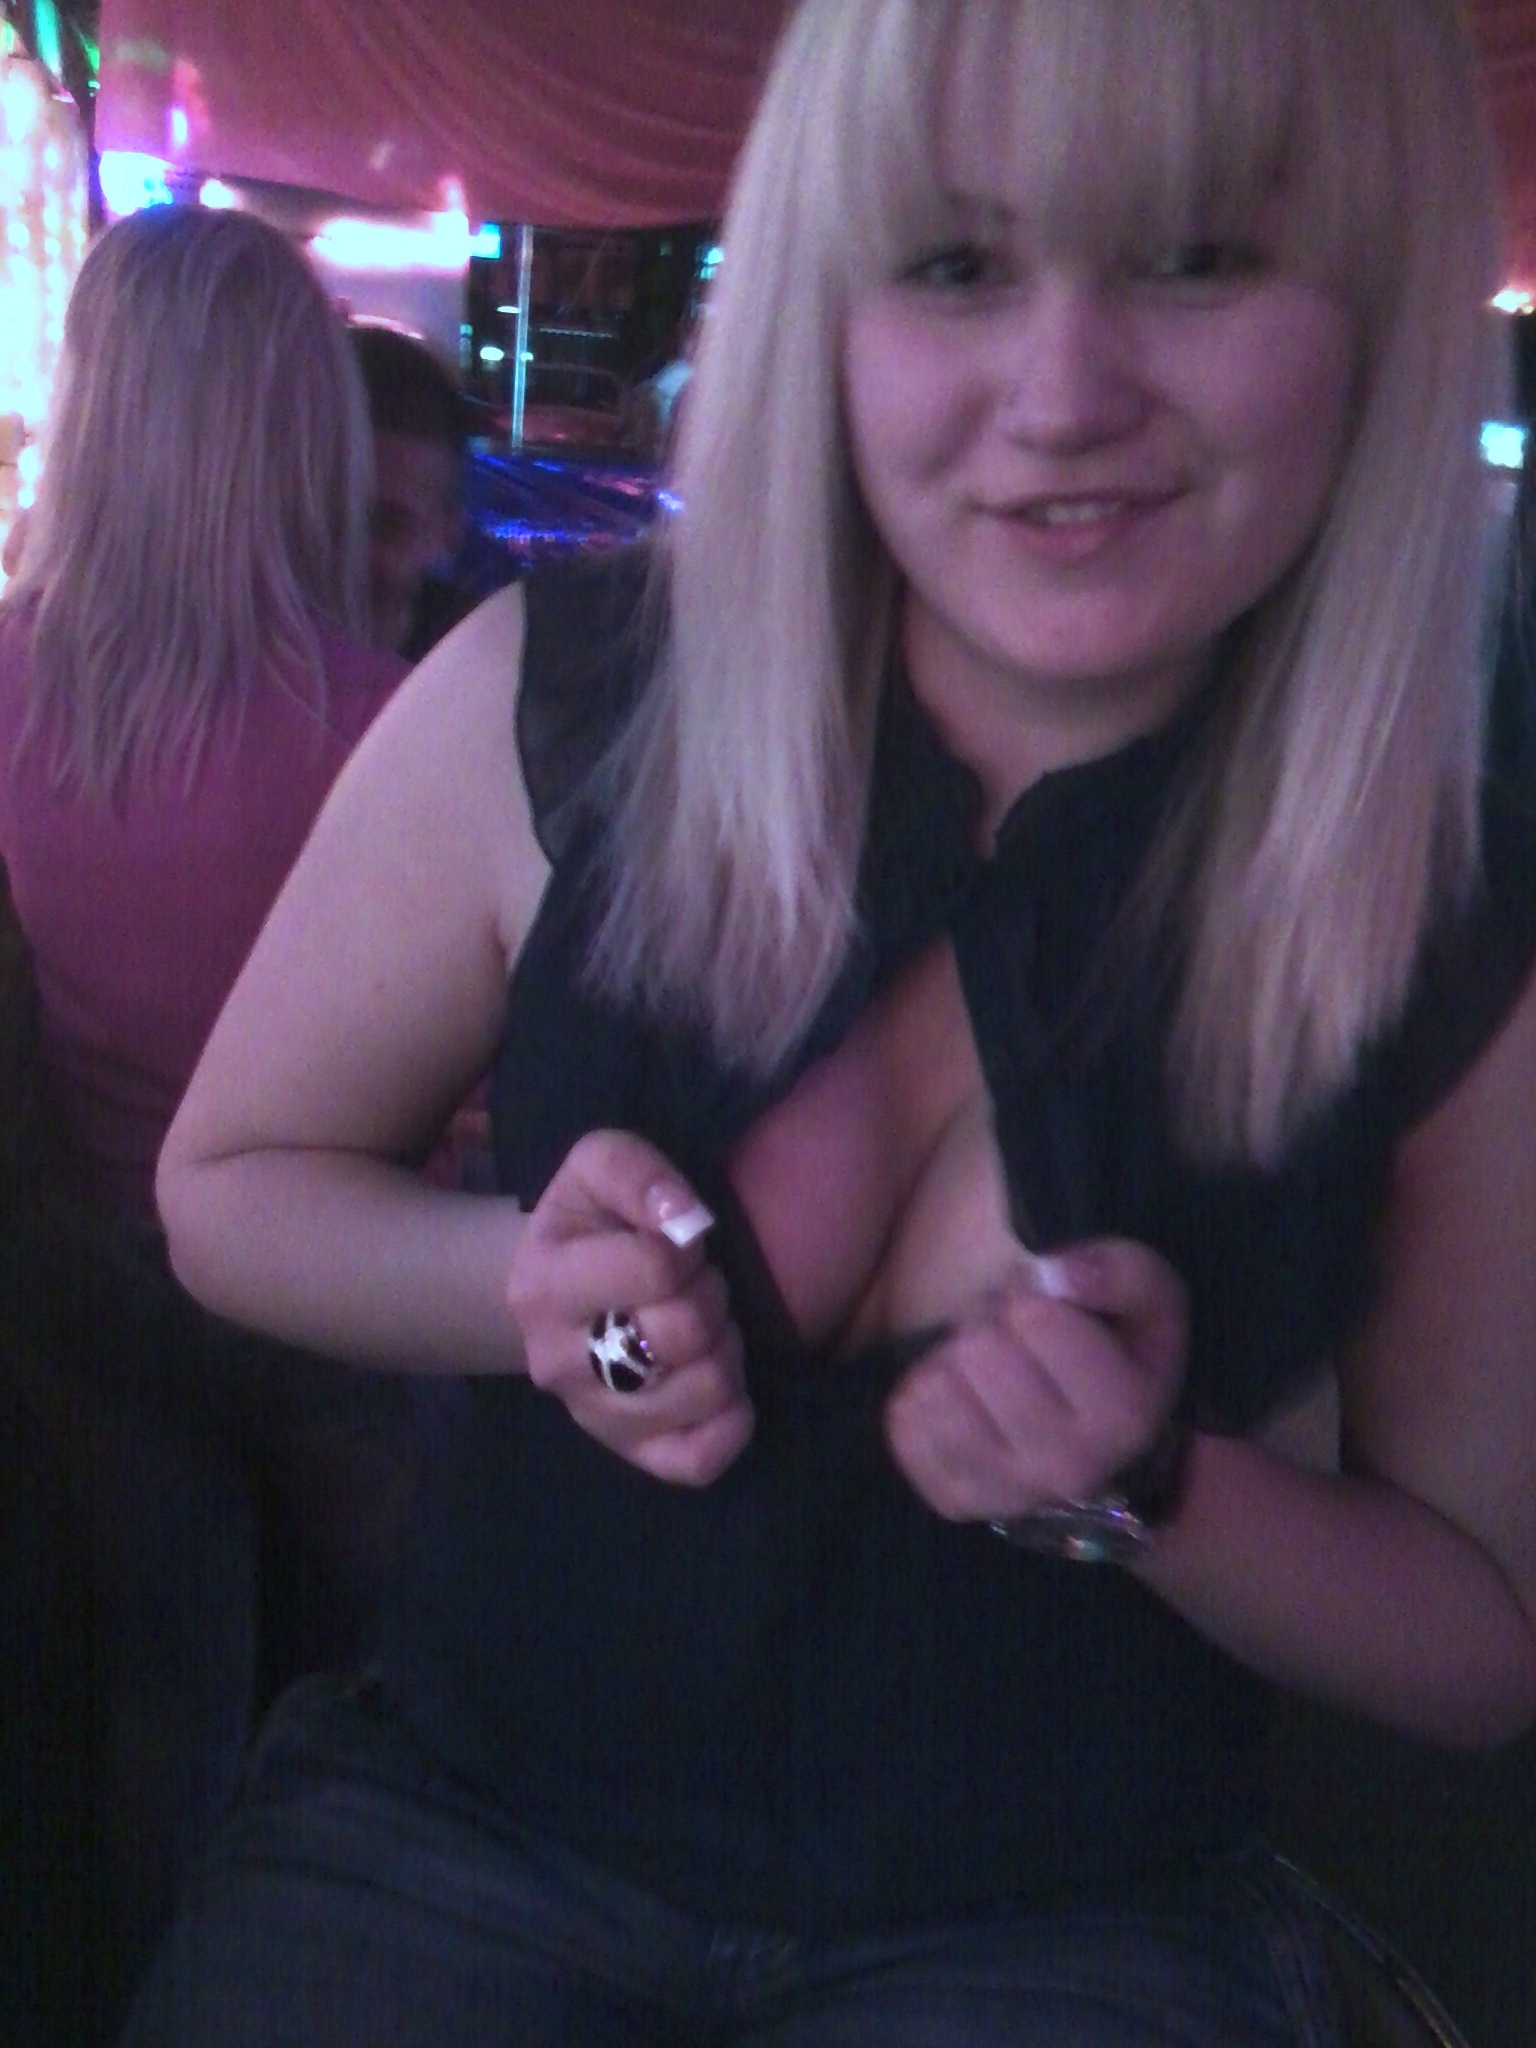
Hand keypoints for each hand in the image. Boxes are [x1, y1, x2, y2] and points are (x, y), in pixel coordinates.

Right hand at [506, 1130, 752, 1484]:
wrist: (562, 1288)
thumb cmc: (592, 1223)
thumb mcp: (597, 1167)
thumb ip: (635, 1172)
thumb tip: (684, 1217)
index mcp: (542, 1287)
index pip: (656, 1268)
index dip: (688, 1248)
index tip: (680, 1243)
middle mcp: (556, 1363)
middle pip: (683, 1333)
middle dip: (711, 1296)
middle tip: (697, 1285)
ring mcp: (594, 1418)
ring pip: (705, 1392)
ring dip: (725, 1350)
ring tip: (704, 1329)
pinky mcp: (634, 1455)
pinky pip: (701, 1460)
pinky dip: (731, 1422)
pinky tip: (723, 1387)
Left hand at [883, 1238, 1186, 1523]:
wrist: (1091, 1427)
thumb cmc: (1115, 1345)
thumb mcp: (1144, 1291)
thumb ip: (1116, 1270)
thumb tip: (1051, 1274)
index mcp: (1126, 1416)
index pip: (1034, 1318)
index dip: (1028, 1291)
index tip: (1041, 1305)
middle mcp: (1071, 1471)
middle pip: (978, 1351)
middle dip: (986, 1323)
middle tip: (1009, 1336)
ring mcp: (1011, 1495)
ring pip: (936, 1390)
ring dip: (950, 1361)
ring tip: (984, 1367)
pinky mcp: (956, 1502)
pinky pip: (905, 1426)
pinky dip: (921, 1396)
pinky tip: (959, 1396)